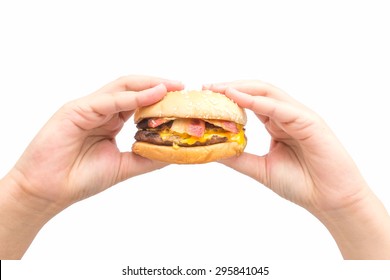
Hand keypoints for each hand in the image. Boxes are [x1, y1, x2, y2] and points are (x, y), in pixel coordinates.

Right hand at [10, 75, 183, 209]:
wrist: (49, 191)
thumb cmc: (81, 178)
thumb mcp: (124, 166)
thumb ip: (147, 158)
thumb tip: (174, 153)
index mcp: (110, 121)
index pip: (139, 102)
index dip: (160, 99)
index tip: (182, 99)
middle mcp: (101, 111)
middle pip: (132, 89)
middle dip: (158, 85)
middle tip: (181, 87)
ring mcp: (88, 108)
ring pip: (121, 88)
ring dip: (148, 85)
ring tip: (171, 87)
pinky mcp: (76, 110)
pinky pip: (108, 100)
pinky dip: (131, 97)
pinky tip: (152, 95)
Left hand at [205, 80, 367, 212]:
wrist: (330, 200)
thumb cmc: (301, 184)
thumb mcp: (261, 168)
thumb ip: (239, 158)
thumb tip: (213, 151)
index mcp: (277, 124)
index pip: (250, 102)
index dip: (228, 97)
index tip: (206, 96)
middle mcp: (287, 116)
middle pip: (257, 91)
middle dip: (231, 87)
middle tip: (207, 87)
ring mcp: (299, 116)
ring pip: (268, 93)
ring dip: (242, 89)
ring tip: (219, 89)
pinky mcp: (310, 122)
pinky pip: (281, 108)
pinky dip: (259, 102)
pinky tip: (239, 98)